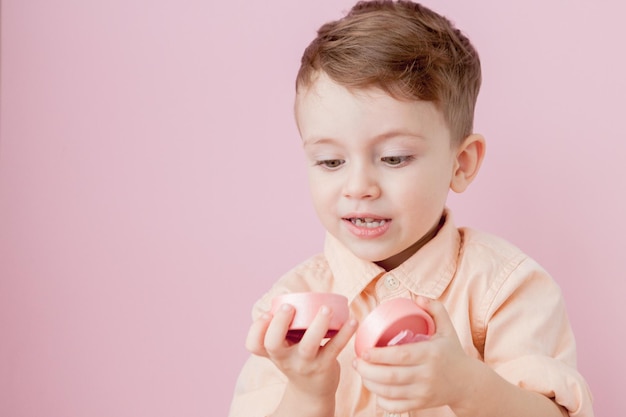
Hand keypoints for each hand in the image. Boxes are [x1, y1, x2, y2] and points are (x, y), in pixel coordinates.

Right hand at [246, 302, 357, 398]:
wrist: (311, 393)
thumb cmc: (295, 360)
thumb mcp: (283, 348)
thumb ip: (282, 327)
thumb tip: (290, 295)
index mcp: (272, 352)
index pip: (254, 344)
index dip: (256, 329)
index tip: (266, 314)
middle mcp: (284, 358)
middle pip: (273, 344)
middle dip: (279, 323)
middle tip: (289, 307)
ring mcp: (305, 363)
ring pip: (308, 345)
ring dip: (318, 325)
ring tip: (326, 309)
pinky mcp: (324, 366)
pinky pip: (335, 348)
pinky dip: (345, 333)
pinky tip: (352, 320)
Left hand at [353, 297, 474, 413]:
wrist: (468, 383)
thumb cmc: (452, 352)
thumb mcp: (447, 328)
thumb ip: (435, 308)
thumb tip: (417, 297)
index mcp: (430, 354)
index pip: (400, 356)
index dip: (378, 355)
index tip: (364, 351)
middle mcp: (427, 375)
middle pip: (390, 376)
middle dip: (367, 370)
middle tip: (356, 361)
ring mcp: (424, 392)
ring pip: (390, 392)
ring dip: (370, 384)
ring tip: (361, 372)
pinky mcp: (421, 404)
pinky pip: (396, 406)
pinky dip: (381, 400)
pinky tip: (374, 389)